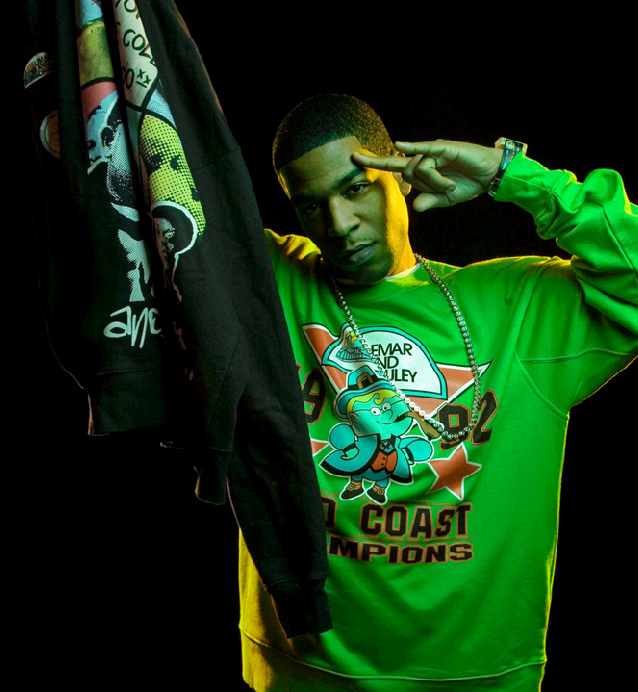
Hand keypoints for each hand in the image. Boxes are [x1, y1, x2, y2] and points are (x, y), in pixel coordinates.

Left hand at [352, 140, 502, 211]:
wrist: (488, 176)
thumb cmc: (466, 184)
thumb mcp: (445, 198)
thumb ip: (428, 201)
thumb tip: (414, 206)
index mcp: (420, 171)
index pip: (392, 167)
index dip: (374, 163)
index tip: (354, 158)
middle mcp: (423, 159)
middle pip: (407, 173)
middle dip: (424, 185)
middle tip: (444, 187)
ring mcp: (432, 152)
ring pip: (419, 168)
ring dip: (435, 181)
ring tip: (451, 183)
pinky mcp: (444, 148)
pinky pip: (424, 149)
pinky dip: (412, 148)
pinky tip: (399, 146)